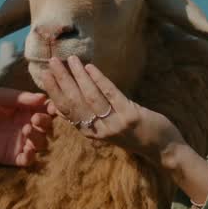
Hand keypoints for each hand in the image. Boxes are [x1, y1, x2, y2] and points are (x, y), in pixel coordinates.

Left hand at [0, 88, 51, 167]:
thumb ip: (21, 97)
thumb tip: (43, 97)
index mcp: (25, 110)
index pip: (46, 109)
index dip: (53, 108)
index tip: (53, 108)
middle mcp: (26, 125)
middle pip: (47, 126)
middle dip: (46, 122)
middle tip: (36, 119)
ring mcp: (20, 142)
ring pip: (41, 143)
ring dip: (39, 138)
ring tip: (26, 131)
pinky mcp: (13, 156)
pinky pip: (28, 160)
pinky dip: (31, 156)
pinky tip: (26, 150)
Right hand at [41, 56, 207, 203]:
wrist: (163, 149)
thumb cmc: (134, 135)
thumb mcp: (108, 129)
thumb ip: (90, 117)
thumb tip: (69, 101)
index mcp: (91, 133)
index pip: (67, 111)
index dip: (54, 92)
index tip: (45, 75)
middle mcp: (100, 131)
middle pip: (74, 102)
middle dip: (62, 80)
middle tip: (52, 61)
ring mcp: (115, 124)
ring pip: (90, 97)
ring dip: (78, 76)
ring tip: (70, 59)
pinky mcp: (130, 116)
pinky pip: (111, 94)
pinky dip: (99, 79)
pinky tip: (90, 67)